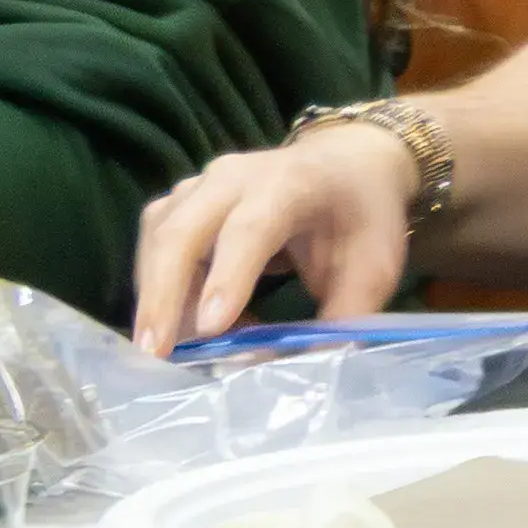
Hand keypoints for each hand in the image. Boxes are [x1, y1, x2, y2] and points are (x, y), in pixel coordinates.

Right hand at [126, 123, 423, 347]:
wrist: (347, 163)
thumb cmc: (361, 215)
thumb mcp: (374, 263)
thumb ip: (346, 313)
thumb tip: (313, 364)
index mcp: (291, 183)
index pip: (250, 229)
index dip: (228, 278)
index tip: (211, 328)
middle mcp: (235, 178)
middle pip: (183, 232)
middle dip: (164, 296)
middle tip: (156, 354)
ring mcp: (200, 187)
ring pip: (158, 241)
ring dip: (156, 299)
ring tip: (168, 352)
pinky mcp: (179, 203)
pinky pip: (153, 246)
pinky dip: (159, 289)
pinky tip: (182, 325)